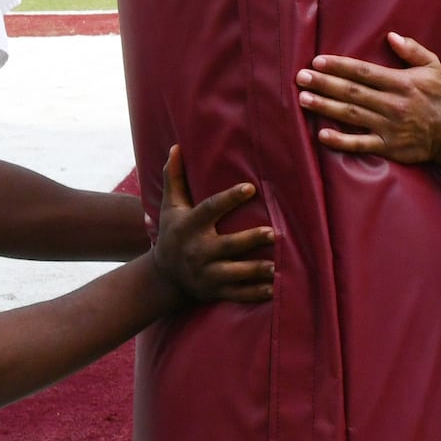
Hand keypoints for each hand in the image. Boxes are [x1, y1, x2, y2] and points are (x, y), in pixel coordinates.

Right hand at [144, 149, 274, 305]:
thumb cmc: (172, 233)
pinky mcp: (215, 290)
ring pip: (234, 273)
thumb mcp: (170, 207)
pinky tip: (274, 289)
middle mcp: (198, 250)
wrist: (164, 276)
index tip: (250, 188)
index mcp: (190, 226)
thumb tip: (176, 147)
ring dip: (256, 270)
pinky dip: (255, 293)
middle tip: (272, 232)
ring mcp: (207, 274)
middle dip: (250, 239)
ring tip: (276, 266)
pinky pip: (237, 293)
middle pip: (228, 245)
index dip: (230, 198)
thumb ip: (174, 178)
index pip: (210, 209)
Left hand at [299, 33, 440, 164]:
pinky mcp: (387, 147)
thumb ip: (413, 50)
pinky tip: (322, 134)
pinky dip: (341, 140)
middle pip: (353, 92)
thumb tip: (391, 36)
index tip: (318, 61)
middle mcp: (392, 103)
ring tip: (304, 99)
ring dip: (326, 106)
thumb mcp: (432, 67)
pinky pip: (360, 144)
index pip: (364, 72)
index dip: (340, 66)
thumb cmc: (435, 97)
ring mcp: (388, 126)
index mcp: (401, 82)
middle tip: (301, 77)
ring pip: (352, 115)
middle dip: (325, 83)